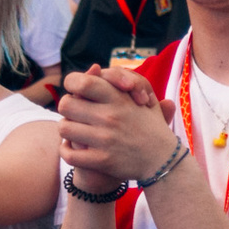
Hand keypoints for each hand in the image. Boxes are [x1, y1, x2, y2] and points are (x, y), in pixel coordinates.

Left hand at [57, 67, 180, 184]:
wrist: (164, 161)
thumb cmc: (152, 127)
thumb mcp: (144, 98)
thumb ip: (120, 80)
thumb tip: (94, 67)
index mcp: (119, 98)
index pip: (82, 82)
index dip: (72, 84)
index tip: (76, 91)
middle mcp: (110, 116)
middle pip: (66, 104)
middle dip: (67, 108)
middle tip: (74, 113)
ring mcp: (105, 139)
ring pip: (64, 128)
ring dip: (66, 129)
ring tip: (73, 130)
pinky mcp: (102, 160)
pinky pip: (70, 155)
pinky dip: (65, 151)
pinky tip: (70, 148)